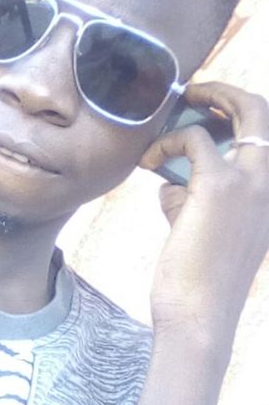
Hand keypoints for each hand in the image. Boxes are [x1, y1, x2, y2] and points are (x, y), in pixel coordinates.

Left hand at [139, 82, 268, 354]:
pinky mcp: (218, 184)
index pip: (267, 138)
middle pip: (264, 111)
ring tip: (172, 112)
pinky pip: (192, 140)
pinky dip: (167, 144)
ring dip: (202, 103)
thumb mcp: (204, 231)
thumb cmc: (197, 279)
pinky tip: (148, 162)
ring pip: (241, 111)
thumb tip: (168, 181)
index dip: (239, 114)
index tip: (209, 108)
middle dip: (229, 91)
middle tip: (196, 92)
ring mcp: (252, 181)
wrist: (199, 313)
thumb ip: (194, 200)